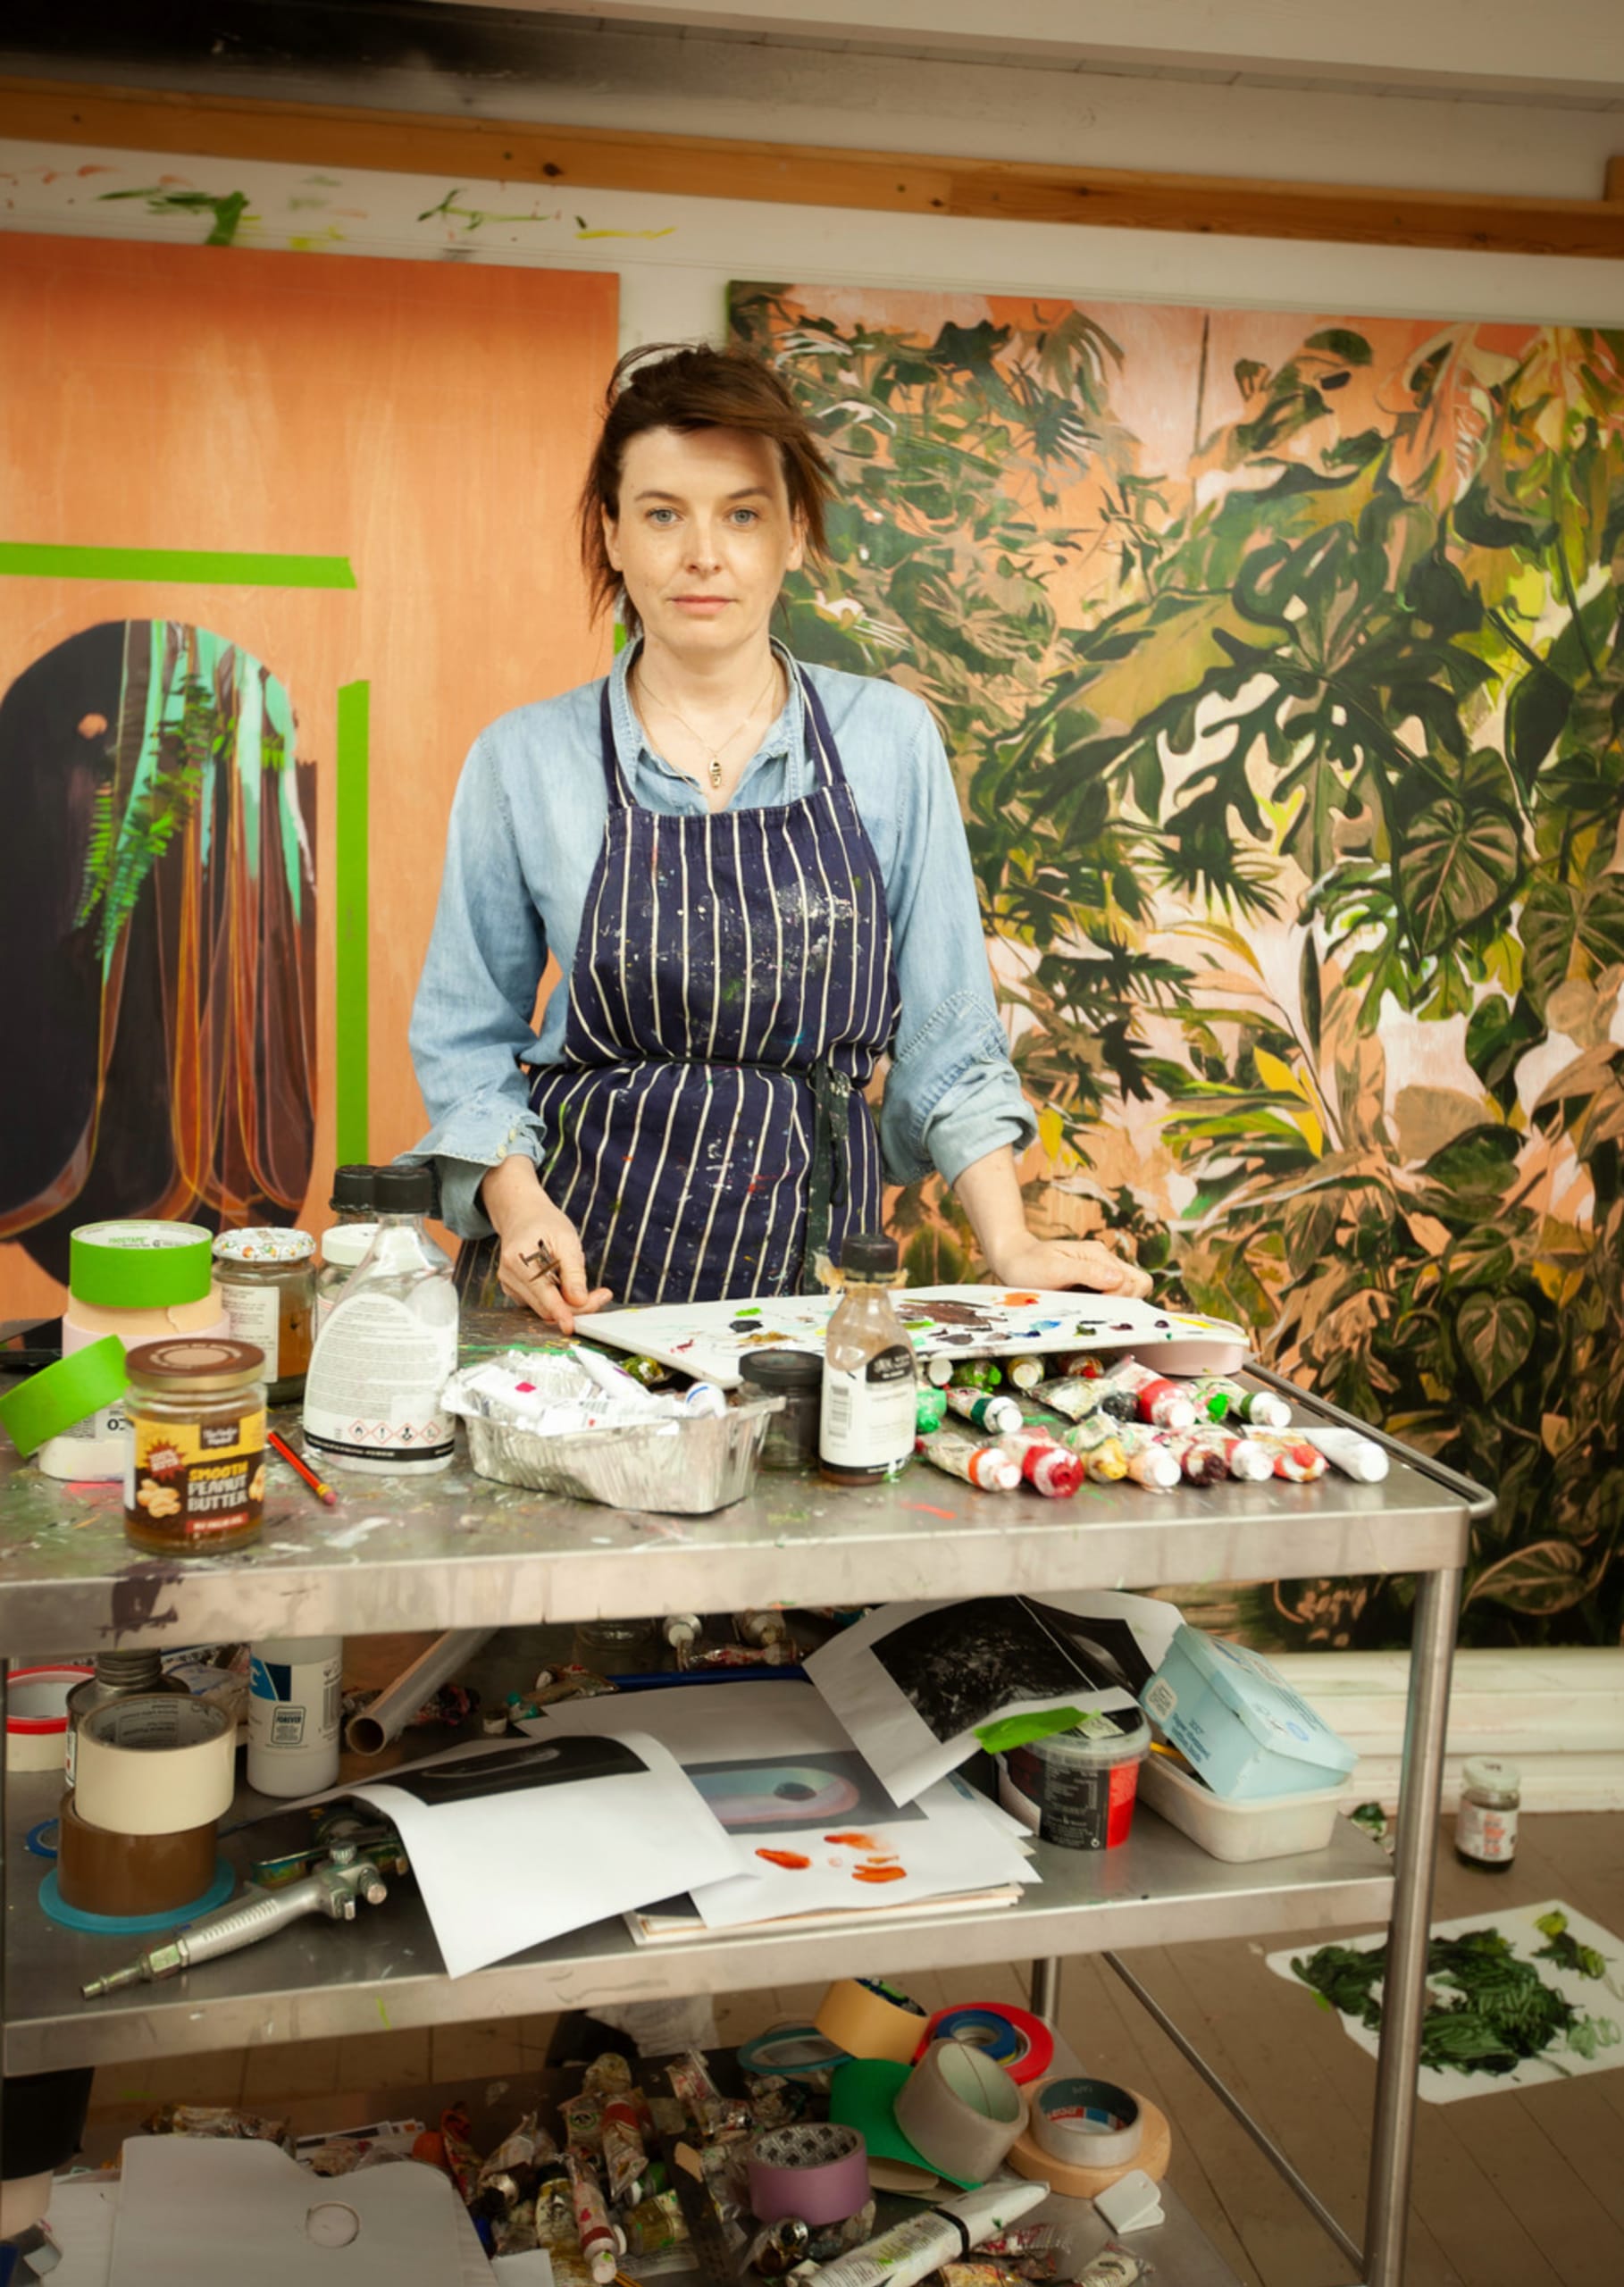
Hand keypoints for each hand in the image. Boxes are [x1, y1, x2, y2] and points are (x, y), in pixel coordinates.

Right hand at [481, 1157, 611, 1334]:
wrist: (523, 1216)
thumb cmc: (545, 1224)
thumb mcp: (567, 1239)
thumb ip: (573, 1272)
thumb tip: (579, 1300)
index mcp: (519, 1259)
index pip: (543, 1294)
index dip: (561, 1311)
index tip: (571, 1327)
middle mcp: (508, 1275)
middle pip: (545, 1306)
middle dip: (575, 1306)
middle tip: (603, 1295)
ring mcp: (509, 1285)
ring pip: (544, 1308)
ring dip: (567, 1304)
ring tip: (585, 1285)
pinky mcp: (514, 1291)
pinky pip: (540, 1304)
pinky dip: (557, 1300)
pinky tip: (566, 1284)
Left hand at [987, 1233, 1154, 1300]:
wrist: (1012, 1259)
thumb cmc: (1028, 1263)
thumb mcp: (1053, 1269)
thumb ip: (1085, 1272)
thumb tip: (1118, 1280)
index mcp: (1098, 1255)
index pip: (1133, 1281)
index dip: (1122, 1298)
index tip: (1100, 1306)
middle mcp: (1104, 1262)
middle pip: (1139, 1284)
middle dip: (1125, 1303)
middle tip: (1095, 1310)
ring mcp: (1100, 1272)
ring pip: (1127, 1292)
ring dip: (1114, 1306)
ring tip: (1086, 1310)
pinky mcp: (1092, 1283)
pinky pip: (1110, 1297)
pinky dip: (1103, 1306)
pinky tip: (1082, 1309)